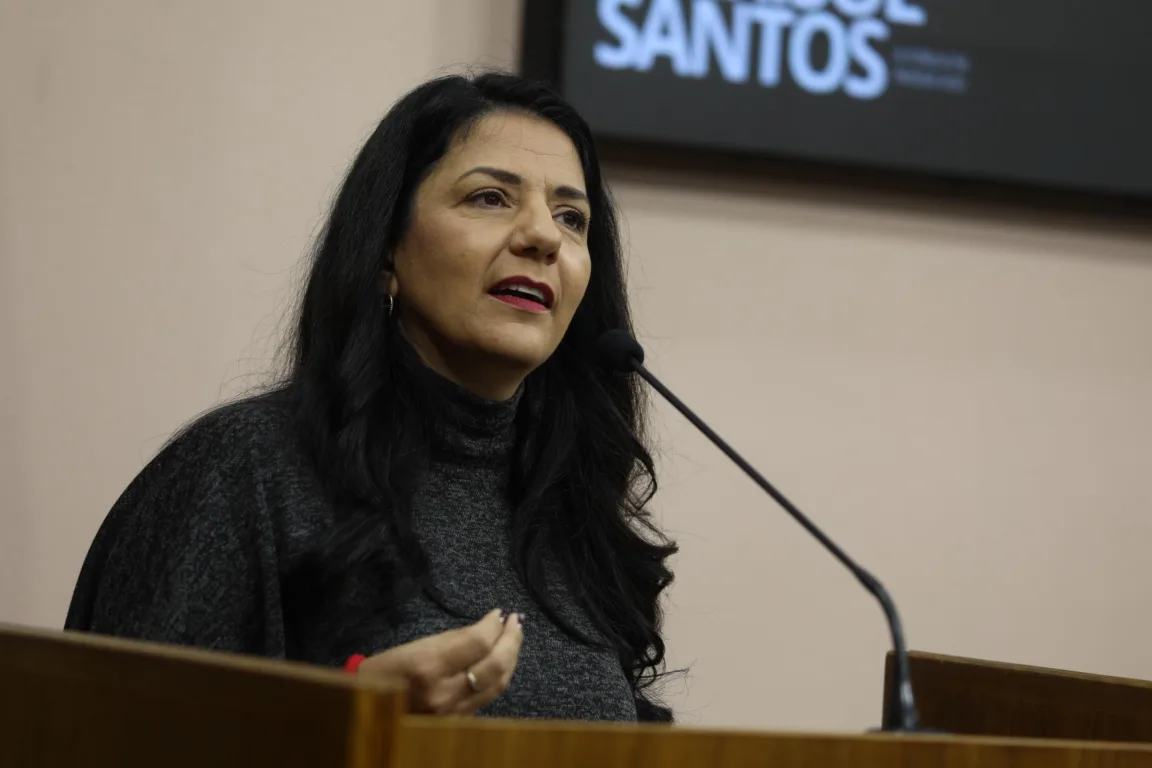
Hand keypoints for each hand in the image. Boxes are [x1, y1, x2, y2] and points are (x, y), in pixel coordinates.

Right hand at [358, 608, 523, 714]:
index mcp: (428, 667)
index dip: (494, 625)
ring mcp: (453, 713)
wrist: (365, 711)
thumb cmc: (383, 672)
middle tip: (517, 621)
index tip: (500, 613)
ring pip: (497, 684)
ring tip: (515, 637)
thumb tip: (487, 627)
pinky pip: (487, 697)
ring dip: (511, 658)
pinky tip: (502, 661)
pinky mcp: (457, 723)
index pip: (477, 642)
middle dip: (511, 639)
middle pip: (495, 664)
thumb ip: (453, 639)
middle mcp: (444, 693)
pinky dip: (499, 676)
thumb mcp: (413, 646)